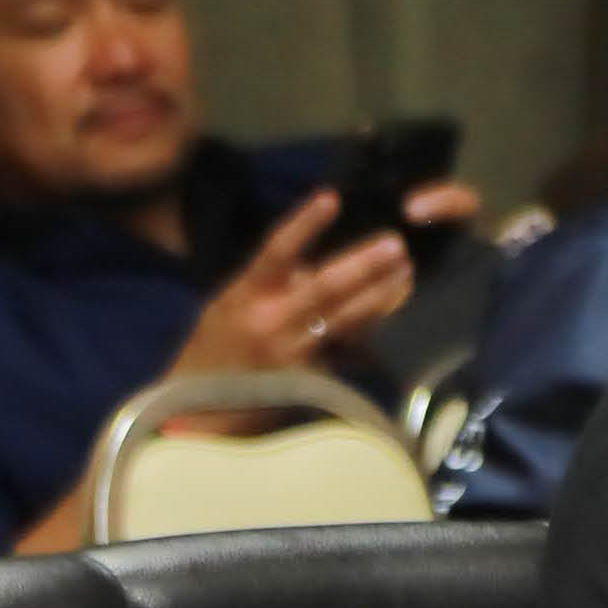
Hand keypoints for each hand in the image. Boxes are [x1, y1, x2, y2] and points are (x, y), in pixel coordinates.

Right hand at [171, 186, 425, 380]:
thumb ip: (272, 282)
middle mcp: (271, 322)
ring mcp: (294, 353)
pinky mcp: (311, 380)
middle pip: (326, 288)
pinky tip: (396, 316)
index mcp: (246, 294)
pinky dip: (372, 333)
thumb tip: (316, 266)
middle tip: (397, 244)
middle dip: (365, 265)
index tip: (331, 198)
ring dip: (381, 296)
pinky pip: (347, 351)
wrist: (200, 410)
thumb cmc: (216, 345)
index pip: (277, 251)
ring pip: (347, 319)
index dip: (304, 224)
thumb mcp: (231, 302)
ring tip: (407, 274)